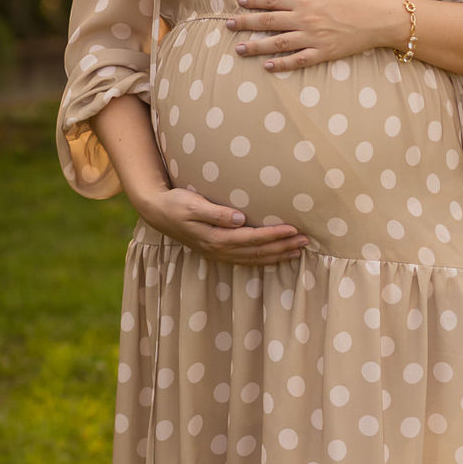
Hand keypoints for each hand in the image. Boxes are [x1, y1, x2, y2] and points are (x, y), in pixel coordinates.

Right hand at [137, 184, 308, 265]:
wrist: (157, 211)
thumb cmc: (175, 203)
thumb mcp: (193, 204)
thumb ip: (216, 213)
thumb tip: (240, 218)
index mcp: (215, 239)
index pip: (252, 239)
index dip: (273, 236)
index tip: (293, 229)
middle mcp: (219, 250)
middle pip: (257, 253)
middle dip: (282, 248)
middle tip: (305, 242)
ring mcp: (218, 253)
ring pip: (253, 259)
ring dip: (277, 256)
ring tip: (297, 251)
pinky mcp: (217, 251)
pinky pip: (245, 260)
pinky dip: (263, 259)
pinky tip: (275, 256)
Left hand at [225, 0, 400, 70]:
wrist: (380, 18)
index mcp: (306, 0)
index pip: (273, 0)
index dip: (254, 0)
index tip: (239, 2)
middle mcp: (306, 19)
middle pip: (269, 21)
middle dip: (246, 23)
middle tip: (228, 26)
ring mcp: (313, 38)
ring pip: (278, 43)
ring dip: (257, 46)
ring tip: (240, 48)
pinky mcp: (323, 53)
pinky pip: (298, 61)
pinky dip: (282, 64)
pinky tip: (267, 66)